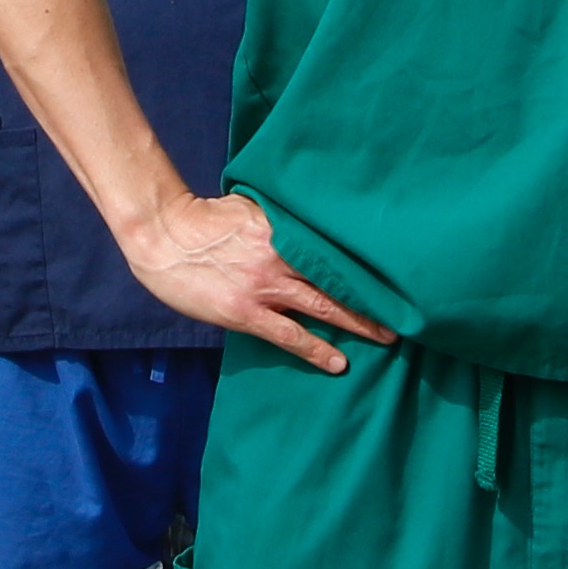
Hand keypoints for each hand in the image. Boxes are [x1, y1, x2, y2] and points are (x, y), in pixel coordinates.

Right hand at [117, 191, 392, 374]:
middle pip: (336, 279)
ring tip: (386, 337)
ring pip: (321, 307)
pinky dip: (316, 349)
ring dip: (356, 323)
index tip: (394, 273)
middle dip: (372, 298)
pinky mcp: (244, 313)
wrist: (163, 237)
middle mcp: (279, 258)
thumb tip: (312, 223)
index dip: (365, 264)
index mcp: (283, 230)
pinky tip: (338, 361)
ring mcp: (263, 287)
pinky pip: (289, 336)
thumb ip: (282, 219)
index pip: (334, 248)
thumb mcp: (250, 207)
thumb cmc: (204, 218)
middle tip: (404, 312)